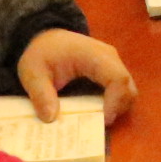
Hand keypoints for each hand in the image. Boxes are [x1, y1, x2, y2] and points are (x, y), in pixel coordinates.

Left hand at [17, 30, 136, 122]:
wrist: (46, 37)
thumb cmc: (42, 52)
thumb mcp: (32, 73)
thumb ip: (41, 95)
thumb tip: (51, 119)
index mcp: (94, 55)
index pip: (117, 78)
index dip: (114, 102)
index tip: (101, 121)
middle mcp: (110, 58)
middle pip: (128, 87)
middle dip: (117, 109)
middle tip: (97, 124)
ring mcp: (113, 64)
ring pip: (128, 90)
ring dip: (116, 108)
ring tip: (95, 120)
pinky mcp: (110, 71)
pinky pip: (120, 90)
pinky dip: (112, 104)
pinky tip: (95, 112)